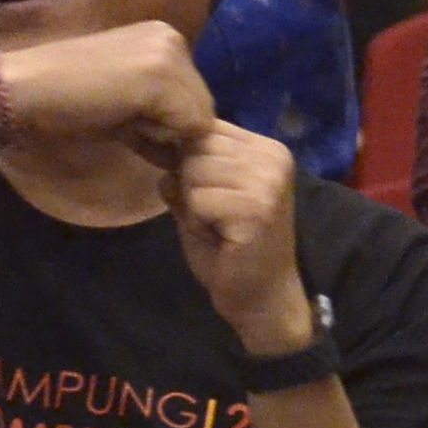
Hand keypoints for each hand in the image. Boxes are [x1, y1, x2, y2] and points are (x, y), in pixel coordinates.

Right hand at [0, 19, 219, 157]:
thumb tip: (193, 141)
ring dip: (166, 136)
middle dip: (172, 130)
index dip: (170, 123)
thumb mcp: (126, 100)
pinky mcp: (159, 78)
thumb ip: (161, 110)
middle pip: (202, 106)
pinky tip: (127, 129)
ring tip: (126, 127)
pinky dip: (162, 139)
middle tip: (129, 131)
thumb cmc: (66, 99)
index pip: (196, 94)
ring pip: (199, 117)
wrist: (23, 90)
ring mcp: (168, 55)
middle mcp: (172, 38)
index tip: (134, 127)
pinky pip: (189, 126)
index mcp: (164, 37)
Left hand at [165, 121, 317, 354]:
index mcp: (266, 148)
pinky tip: (220, 237)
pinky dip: (197, 220)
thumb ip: (184, 169)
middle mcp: (273, 155)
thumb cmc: (231, 252)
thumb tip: (153, 142)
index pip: (206, 128)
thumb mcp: (202, 200)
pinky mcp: (257, 205)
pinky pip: (198, 198)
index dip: (187, 156)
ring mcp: (268, 179)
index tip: (194, 190)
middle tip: (212, 216)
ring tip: (216, 225)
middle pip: (197, 146)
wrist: (263, 300)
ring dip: (193, 202)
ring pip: (194, 170)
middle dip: (190, 182)